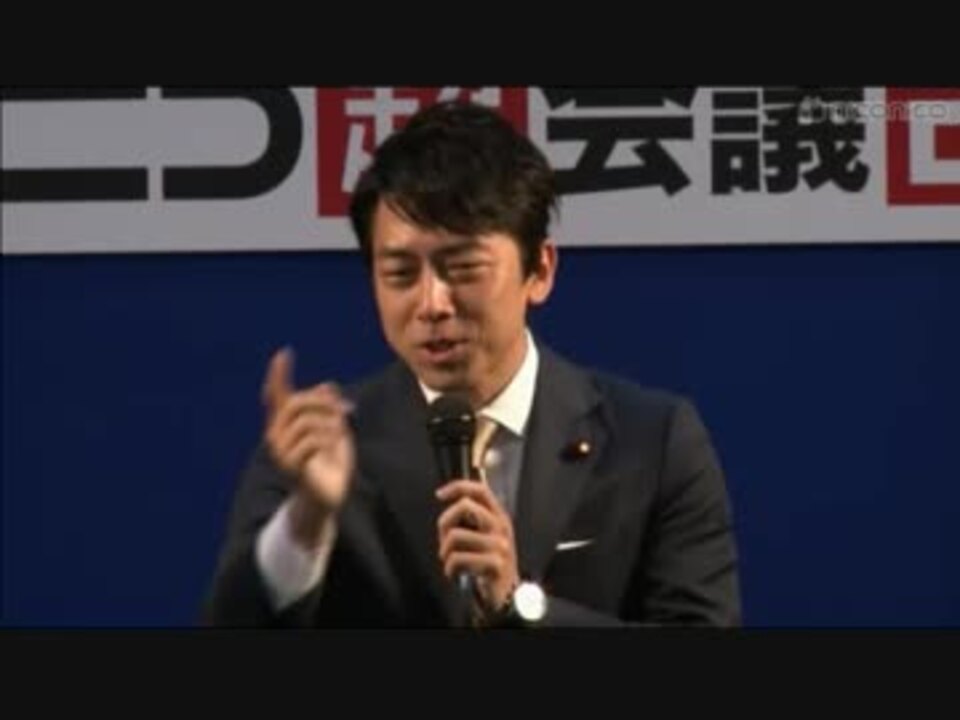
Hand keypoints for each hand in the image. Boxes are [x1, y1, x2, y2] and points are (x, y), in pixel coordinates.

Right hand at [262, 347, 354, 543]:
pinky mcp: (292, 465)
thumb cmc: (330, 462)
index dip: (279, 374)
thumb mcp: (334, 430)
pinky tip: (336, 444)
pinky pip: (309, 441)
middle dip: (323, 403)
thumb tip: (328, 385)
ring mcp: (282, 451)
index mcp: (286, 423)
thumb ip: (329, 408)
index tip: (284, 353)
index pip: (277, 394)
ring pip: (305, 421)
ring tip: (340, 434)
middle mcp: (277, 435)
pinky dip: (328, 439)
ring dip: (330, 423)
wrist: (328, 495)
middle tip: (344, 410)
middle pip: (296, 403)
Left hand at [436, 480, 519, 619]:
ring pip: (455, 536)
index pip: (480, 490)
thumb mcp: (485, 535)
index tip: (440, 494)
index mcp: (499, 516)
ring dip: (445, 552)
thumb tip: (449, 501)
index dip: (458, 487)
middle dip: (445, 522)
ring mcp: (499, 545)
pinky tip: (455, 574)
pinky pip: (457, 559)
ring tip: (451, 562)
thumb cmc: (489, 564)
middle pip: (465, 506)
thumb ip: (473, 518)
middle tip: (444, 541)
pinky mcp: (494, 564)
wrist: (507, 594)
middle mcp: (501, 527)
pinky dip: (449, 569)